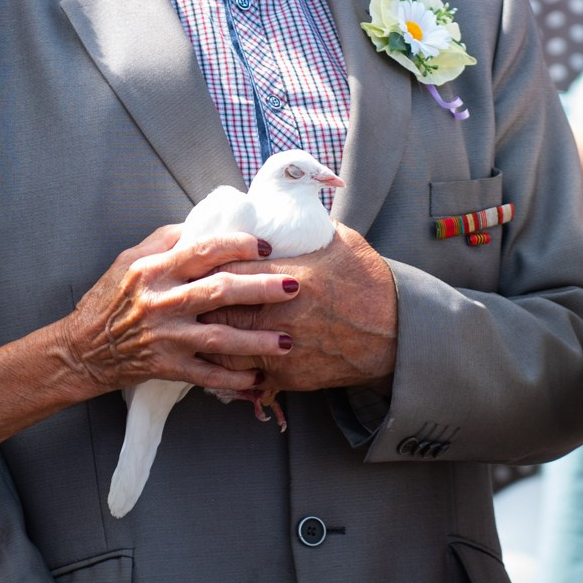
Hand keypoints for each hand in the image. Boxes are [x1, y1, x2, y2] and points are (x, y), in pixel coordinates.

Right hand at [58, 225, 299, 395]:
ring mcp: (165, 336)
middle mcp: (161, 301)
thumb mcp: (130, 260)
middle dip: (261, 288)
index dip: (238, 246)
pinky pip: (206, 374)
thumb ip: (166, 241)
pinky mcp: (165, 365)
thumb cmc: (109, 300)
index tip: (267, 247)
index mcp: (154, 269)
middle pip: (219, 291)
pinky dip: (233, 380)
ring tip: (287, 341)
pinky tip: (259, 379)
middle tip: (294, 286)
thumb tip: (204, 224)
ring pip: (219, 337)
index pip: (203, 250)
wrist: (82, 349)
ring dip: (256, 340)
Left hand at [200, 226, 399, 394]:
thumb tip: (279, 207)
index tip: (197, 263)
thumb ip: (305, 227)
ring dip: (208, 333)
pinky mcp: (287, 375)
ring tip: (196, 323)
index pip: (231, 267)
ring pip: (223, 343)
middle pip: (218, 306)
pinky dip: (228, 363)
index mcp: (293, 275)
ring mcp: (283, 347)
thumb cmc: (368, 283)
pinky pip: (242, 371)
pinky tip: (219, 351)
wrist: (396, 334)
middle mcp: (283, 312)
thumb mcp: (340, 242)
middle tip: (187, 294)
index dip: (209, 265)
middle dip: (200, 300)